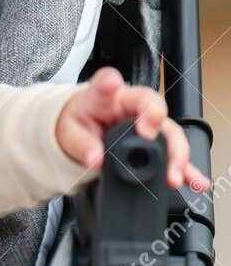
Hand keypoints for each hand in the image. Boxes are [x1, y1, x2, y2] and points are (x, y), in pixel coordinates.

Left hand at [56, 67, 209, 191]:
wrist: (84, 125)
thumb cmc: (80, 121)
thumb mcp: (70, 131)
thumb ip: (82, 145)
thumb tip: (96, 161)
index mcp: (106, 96)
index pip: (110, 84)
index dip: (115, 87)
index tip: (127, 101)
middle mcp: (133, 106)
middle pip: (154, 110)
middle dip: (160, 131)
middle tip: (156, 149)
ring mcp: (150, 123)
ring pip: (171, 134)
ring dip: (177, 156)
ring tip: (175, 176)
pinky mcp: (157, 142)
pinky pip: (174, 155)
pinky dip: (186, 169)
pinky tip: (195, 182)